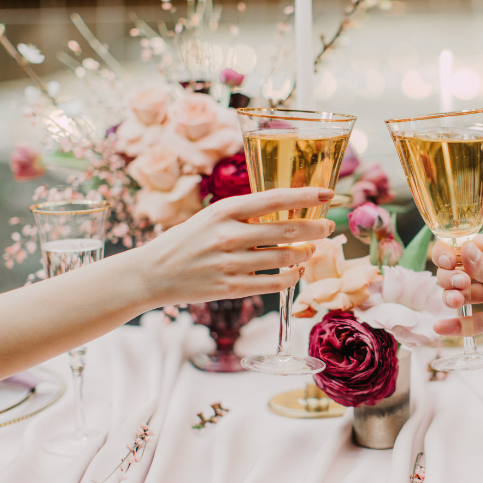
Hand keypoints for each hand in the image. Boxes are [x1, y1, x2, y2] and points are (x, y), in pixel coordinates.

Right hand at [134, 187, 336, 306]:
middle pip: (286, 230)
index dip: (305, 197)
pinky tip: (295, 272)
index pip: (274, 199)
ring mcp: (229, 263)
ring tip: (311, 250)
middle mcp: (228, 235)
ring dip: (305, 254)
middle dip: (314, 228)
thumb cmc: (188, 241)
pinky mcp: (231, 288)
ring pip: (284, 258)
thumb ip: (245, 214)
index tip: (328, 194)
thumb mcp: (212, 217)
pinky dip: (291, 278)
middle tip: (329, 226)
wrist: (153, 273)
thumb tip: (288, 211)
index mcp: (224, 211)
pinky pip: (273, 284)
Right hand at [431, 234, 482, 336]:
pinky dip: (460, 326)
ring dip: (453, 299)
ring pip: (467, 297)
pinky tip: (442, 329)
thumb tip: (464, 252)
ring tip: (452, 304)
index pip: (467, 247)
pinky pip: (479, 322)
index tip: (446, 261)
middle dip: (451, 277)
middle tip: (457, 286)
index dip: (450, 252)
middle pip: (460, 272)